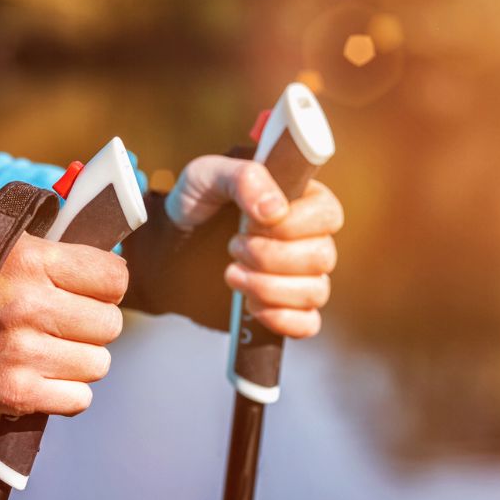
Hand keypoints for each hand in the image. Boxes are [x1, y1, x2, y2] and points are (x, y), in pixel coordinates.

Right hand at [0, 233, 127, 416]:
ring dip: (80, 360)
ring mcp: (22, 352)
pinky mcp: (16, 393)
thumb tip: (114, 265)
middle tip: (63, 323)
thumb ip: (59, 248)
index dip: (105, 286)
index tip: (89, 291)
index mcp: (31, 261)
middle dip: (92, 325)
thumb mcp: (6, 244)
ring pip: (98, 364)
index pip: (113, 278)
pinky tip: (42, 375)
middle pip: (109, 324)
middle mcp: (28, 305)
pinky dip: (65, 392)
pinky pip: (78, 398)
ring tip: (48, 349)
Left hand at [166, 156, 342, 337]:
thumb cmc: (195, 201)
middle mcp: (309, 238)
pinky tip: (251, 306)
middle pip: (322, 256)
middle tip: (233, 246)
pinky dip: (281, 319)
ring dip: (268, 287)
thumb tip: (275, 210)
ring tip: (231, 274)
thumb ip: (244, 179)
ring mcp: (300, 276)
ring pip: (316, 291)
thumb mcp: (208, 175)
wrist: (170, 244)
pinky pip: (307, 324)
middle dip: (270, 256)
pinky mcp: (286, 307)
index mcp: (300, 199)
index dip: (292, 224)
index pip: (328, 213)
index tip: (249, 222)